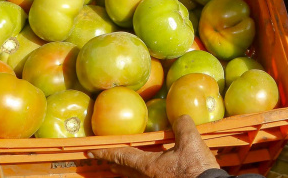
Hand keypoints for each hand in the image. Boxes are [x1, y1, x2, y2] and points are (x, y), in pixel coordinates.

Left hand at [86, 115, 218, 177]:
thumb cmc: (197, 169)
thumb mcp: (191, 142)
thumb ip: (182, 125)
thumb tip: (180, 116)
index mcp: (148, 166)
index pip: (122, 156)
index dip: (106, 152)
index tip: (90, 150)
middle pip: (124, 170)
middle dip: (112, 163)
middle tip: (100, 159)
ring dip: (124, 172)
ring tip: (117, 168)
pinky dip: (139, 175)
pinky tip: (147, 173)